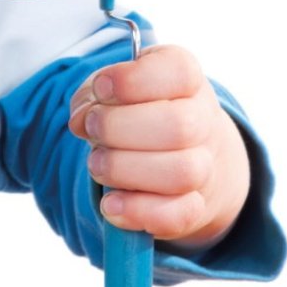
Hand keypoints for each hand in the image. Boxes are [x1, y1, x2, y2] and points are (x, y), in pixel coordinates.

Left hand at [69, 45, 249, 249]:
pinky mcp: (194, 207)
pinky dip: (137, 211)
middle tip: (92, 129)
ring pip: (182, 173)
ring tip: (97, 165)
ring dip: (124, 170)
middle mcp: (202, 122)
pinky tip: (110, 204)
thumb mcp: (111, 94)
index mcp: (185, 82)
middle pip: (179, 126)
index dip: (133, 80)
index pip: (180, 71)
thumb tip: (82, 120)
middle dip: (119, 129)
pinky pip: (178, 215)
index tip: (102, 89)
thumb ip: (91, 99)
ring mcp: (204, 168)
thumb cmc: (135, 116)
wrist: (182, 156)